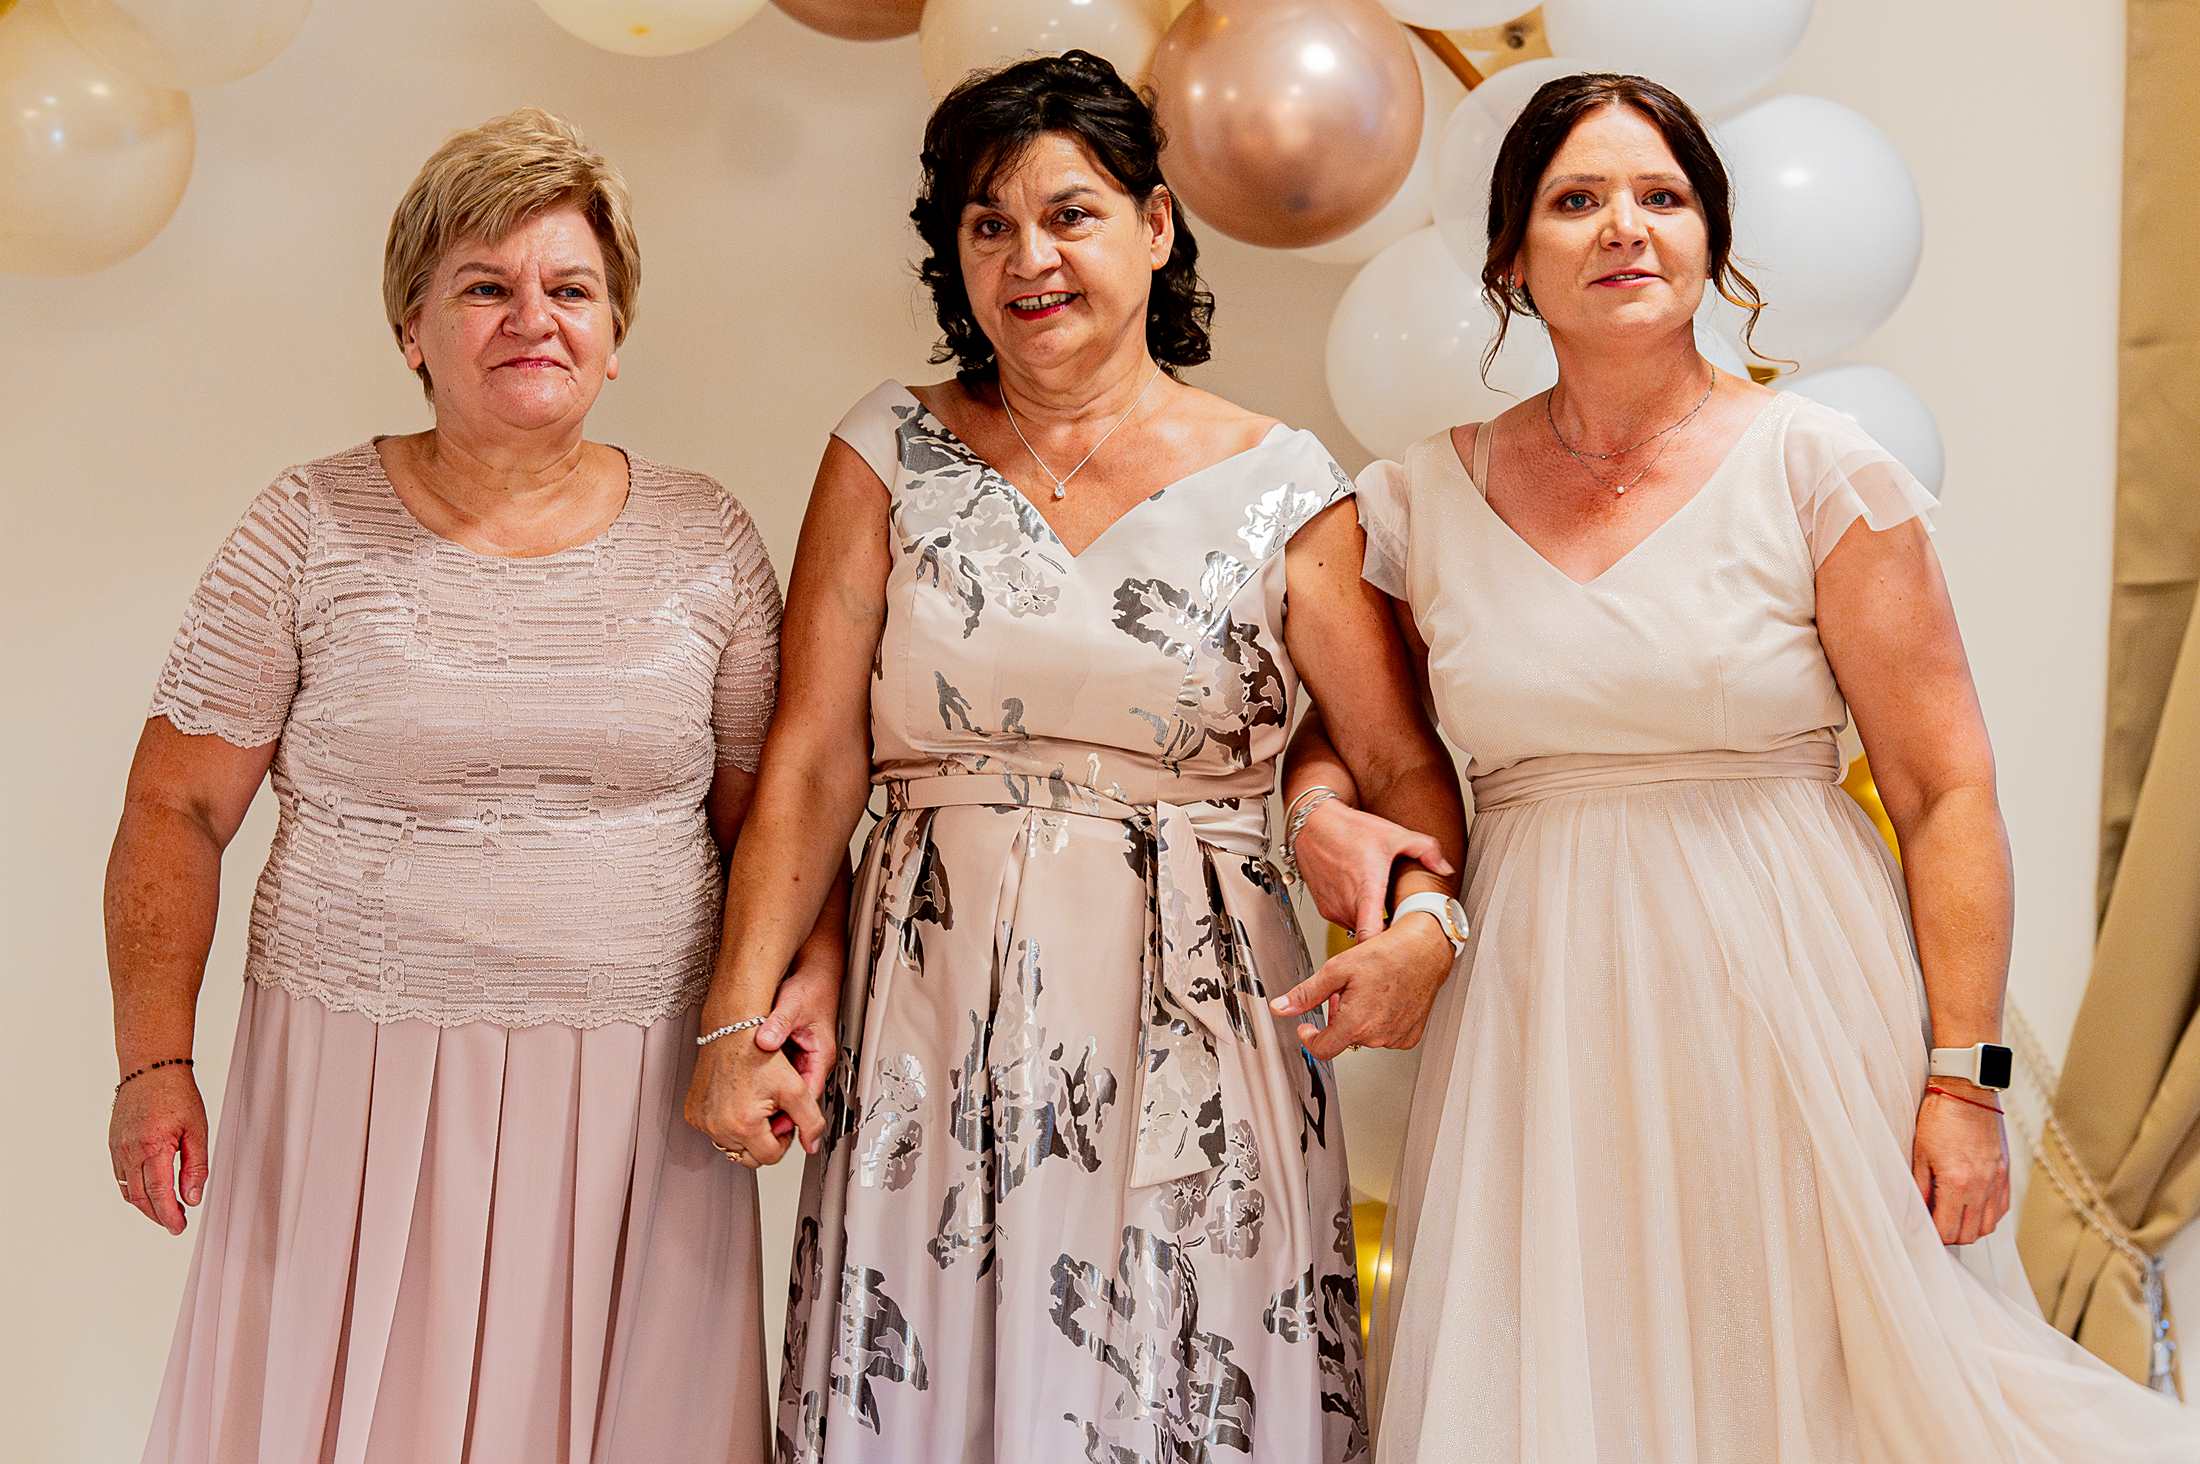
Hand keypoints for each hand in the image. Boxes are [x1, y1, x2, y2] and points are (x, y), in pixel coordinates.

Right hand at [109, 1066, 207, 1235]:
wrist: (151, 1069)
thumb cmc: (176, 1094)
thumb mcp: (197, 1130)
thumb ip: (195, 1167)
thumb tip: (193, 1197)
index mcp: (152, 1148)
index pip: (158, 1194)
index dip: (169, 1215)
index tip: (179, 1227)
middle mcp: (129, 1152)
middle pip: (140, 1197)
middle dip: (158, 1215)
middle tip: (176, 1223)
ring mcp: (118, 1149)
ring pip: (128, 1190)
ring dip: (145, 1205)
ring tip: (167, 1210)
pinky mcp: (114, 1144)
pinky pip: (121, 1176)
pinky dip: (134, 1190)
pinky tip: (149, 1191)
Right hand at [685, 1023, 825, 1170]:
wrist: (731, 1030)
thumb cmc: (759, 1053)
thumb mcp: (796, 1087)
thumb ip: (811, 1120)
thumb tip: (812, 1144)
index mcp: (743, 1125)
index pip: (771, 1157)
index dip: (784, 1139)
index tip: (785, 1118)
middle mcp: (718, 1127)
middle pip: (749, 1157)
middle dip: (764, 1140)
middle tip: (772, 1111)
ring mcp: (702, 1121)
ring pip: (731, 1145)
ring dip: (746, 1132)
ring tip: (756, 1102)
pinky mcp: (693, 1113)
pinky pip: (714, 1130)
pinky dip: (727, 1122)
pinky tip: (738, 1099)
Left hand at [753, 947, 841, 1141]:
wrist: (814, 972)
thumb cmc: (810, 988)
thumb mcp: (792, 1004)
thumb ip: (778, 1023)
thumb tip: (765, 1041)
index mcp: (820, 1056)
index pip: (807, 1096)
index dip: (792, 1116)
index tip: (774, 1129)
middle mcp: (812, 1062)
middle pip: (796, 1100)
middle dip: (778, 1116)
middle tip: (754, 1128)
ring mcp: (802, 1060)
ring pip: (786, 1092)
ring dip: (770, 1104)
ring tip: (746, 1115)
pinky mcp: (790, 1055)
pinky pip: (778, 1078)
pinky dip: (765, 1088)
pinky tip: (746, 1090)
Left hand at [1269, 912, 1455, 1058]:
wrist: (1425, 950)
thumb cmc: (1386, 955)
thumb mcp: (1337, 968)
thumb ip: (1307, 993)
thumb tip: (1281, 1007)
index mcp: (1356, 1022)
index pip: (1323, 1049)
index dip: (1310, 1039)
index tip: (1307, 1029)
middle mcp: (1377, 1035)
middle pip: (1344, 1038)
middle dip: (1338, 1018)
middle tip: (1345, 993)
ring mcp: (1396, 1037)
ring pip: (1365, 1036)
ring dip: (1360, 1020)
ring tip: (1368, 992)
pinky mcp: (1410, 1035)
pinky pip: (1386, 1036)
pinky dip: (1381, 1022)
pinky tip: (1385, 1000)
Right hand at [1293, 798, 1453, 939]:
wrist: (1312, 824)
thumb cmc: (1349, 830)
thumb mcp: (1394, 834)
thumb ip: (1426, 850)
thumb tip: (1445, 868)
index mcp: (1366, 891)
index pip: (1371, 936)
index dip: (1386, 948)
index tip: (1401, 945)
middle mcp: (1346, 905)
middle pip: (1371, 936)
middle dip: (1388, 932)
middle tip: (1403, 920)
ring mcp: (1333, 909)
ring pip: (1359, 928)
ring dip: (1372, 922)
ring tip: (1383, 905)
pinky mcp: (1325, 910)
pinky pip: (1347, 920)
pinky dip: (1358, 915)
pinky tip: (1364, 896)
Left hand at [1911, 1081, 2011, 1244]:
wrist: (1966, 1092)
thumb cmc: (1939, 1118)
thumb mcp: (1919, 1154)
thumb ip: (1919, 1188)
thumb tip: (1915, 1213)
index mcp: (1957, 1183)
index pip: (1948, 1230)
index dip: (1933, 1235)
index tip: (1922, 1228)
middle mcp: (1982, 1186)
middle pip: (1969, 1234)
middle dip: (1950, 1235)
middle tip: (1934, 1223)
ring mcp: (1997, 1181)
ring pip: (1988, 1226)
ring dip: (1969, 1228)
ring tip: (1952, 1216)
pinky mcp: (2005, 1173)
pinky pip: (2001, 1209)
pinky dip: (1987, 1215)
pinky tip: (1971, 1205)